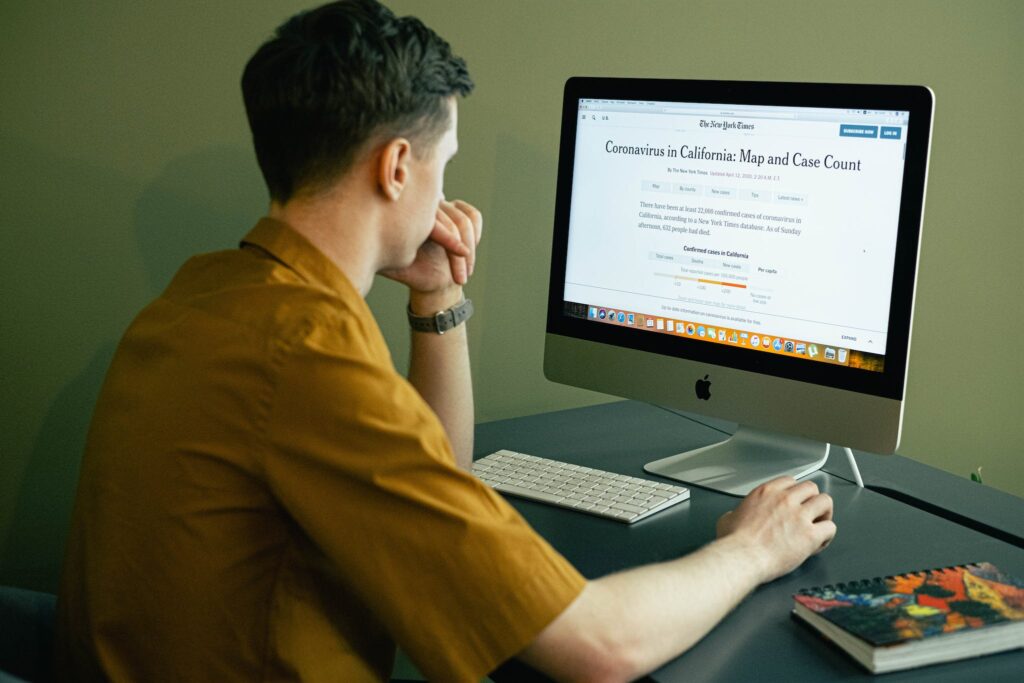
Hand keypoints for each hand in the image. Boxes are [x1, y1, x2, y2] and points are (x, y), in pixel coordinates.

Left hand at [381, 200, 482, 300]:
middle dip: (459, 253)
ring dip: (469, 249)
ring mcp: (444, 206)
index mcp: (409, 216)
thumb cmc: (410, 273)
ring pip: (465, 221)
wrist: (431, 278)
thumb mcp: (393, 267)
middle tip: (460, 279)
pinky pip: (474, 216)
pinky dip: (476, 234)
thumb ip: (384, 258)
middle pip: (451, 222)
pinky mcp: (460, 210)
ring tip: (463, 276)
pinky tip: (469, 253)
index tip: (460, 254)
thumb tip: (372, 255)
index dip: (448, 238)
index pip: (432, 222)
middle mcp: (426, 206)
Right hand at [716, 477, 835, 583]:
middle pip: (811, 487)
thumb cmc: (735, 542)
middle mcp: (785, 499)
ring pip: (826, 502)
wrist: (742, 557)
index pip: (790, 481)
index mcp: (766, 492)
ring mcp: (800, 516)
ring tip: (819, 524)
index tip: (794, 502)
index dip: (795, 493)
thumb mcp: (727, 519)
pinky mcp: (810, 535)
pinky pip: (830, 528)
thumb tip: (733, 518)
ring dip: (824, 513)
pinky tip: (819, 543)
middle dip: (812, 499)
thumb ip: (735, 513)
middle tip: (809, 512)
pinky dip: (827, 535)